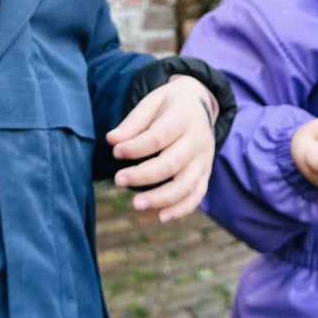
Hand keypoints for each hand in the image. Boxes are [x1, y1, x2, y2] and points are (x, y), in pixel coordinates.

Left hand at [109, 74, 216, 221]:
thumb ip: (133, 122)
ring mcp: (204, 158)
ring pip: (186, 184)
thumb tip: (112, 140)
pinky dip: (182, 208)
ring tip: (135, 204)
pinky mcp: (206, 172)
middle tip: (117, 180)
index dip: (136, 147)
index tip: (116, 152)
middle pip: (172, 163)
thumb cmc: (170, 104)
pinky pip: (197, 194)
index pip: (159, 137)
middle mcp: (197, 140)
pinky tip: (161, 216)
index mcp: (183, 117)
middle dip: (143, 175)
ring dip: (161, 198)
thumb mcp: (152, 102)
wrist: (200, 103)